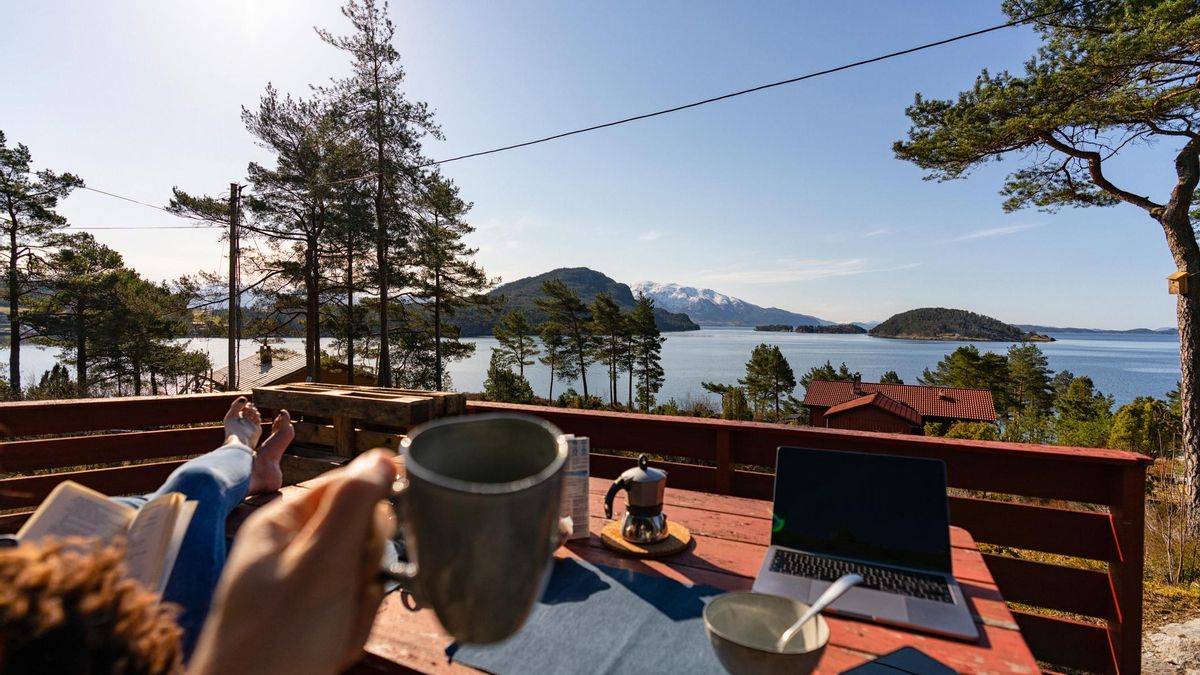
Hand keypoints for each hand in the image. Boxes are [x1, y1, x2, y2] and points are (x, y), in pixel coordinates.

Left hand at [187, 449, 396, 674]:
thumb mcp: (321, 564)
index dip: (372, 510)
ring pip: (363, 575)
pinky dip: (352, 630)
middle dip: (366, 567)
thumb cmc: (275, 642)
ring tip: (334, 630)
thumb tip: (382, 458)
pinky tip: (332, 648)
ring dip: (360, 605)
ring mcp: (300, 585)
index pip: (347, 485)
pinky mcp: (311, 618)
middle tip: (345, 594)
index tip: (376, 539)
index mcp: (281, 522)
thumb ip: (354, 506)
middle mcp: (289, 549)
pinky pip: (354, 609)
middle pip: (361, 532)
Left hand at [223, 396, 263, 448]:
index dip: (243, 404)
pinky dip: (257, 417)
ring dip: (254, 411)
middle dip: (249, 407)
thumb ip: (236, 404)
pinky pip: (258, 420)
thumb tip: (244, 398)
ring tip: (252, 412)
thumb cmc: (233, 429)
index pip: (240, 408)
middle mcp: (242, 422)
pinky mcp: (256, 429)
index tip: (244, 404)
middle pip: (247, 410)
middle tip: (249, 407)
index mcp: (234, 419)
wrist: (240, 441)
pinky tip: (255, 417)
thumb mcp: (232, 414)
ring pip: (253, 414)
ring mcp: (249, 425)